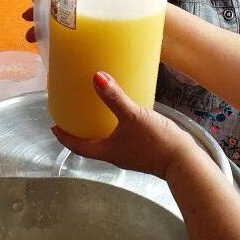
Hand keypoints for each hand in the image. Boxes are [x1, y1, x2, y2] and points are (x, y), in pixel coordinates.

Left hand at [51, 72, 197, 180]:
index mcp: (106, 151)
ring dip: (98, 130)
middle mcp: (115, 156)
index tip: (54, 126)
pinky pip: (122, 139)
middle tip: (73, 116)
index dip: (64, 137)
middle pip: (90, 145)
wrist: (185, 161)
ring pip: (107, 142)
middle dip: (80, 132)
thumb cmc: (157, 143)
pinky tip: (124, 116)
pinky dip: (116, 128)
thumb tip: (96, 78)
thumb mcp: (133, 116)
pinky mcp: (142, 151)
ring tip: (96, 113)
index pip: (78, 146)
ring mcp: (129, 155)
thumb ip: (115, 97)